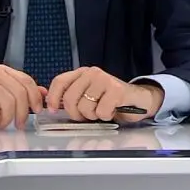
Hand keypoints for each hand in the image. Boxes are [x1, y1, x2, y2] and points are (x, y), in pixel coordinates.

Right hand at [0, 65, 45, 129]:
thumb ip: (22, 94)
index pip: (26, 81)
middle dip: (23, 112)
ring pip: (7, 101)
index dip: (35, 98)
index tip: (37, 111)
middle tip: (20, 124)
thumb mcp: (3, 99)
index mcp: (3, 71)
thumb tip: (44, 93)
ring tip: (2, 124)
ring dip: (8, 118)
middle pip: (19, 92)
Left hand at [46, 66, 164, 122]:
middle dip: (76, 113)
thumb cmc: (111, 100)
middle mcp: (92, 73)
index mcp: (82, 73)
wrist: (138, 99)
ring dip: (93, 115)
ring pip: (85, 107)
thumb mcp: (89, 95)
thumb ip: (72, 96)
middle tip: (88, 115)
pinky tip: (113, 110)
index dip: (53, 97)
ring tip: (103, 110)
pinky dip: (106, 116)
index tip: (52, 110)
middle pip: (69, 98)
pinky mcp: (116, 90)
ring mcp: (104, 80)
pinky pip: (101, 111)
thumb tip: (52, 105)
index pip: (60, 81)